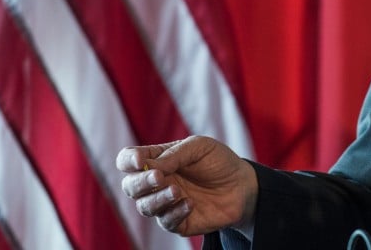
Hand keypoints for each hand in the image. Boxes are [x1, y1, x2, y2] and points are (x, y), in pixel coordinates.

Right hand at [117, 135, 257, 236]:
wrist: (243, 185)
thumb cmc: (218, 161)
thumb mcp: (199, 147)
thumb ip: (174, 154)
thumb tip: (149, 166)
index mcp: (157, 160)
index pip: (127, 160)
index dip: (128, 160)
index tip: (140, 161)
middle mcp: (156, 183)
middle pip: (130, 186)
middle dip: (140, 182)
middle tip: (159, 177)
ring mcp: (165, 203)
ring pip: (144, 207)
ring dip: (157, 199)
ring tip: (178, 191)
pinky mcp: (177, 221)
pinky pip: (166, 222)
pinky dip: (175, 212)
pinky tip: (190, 204)